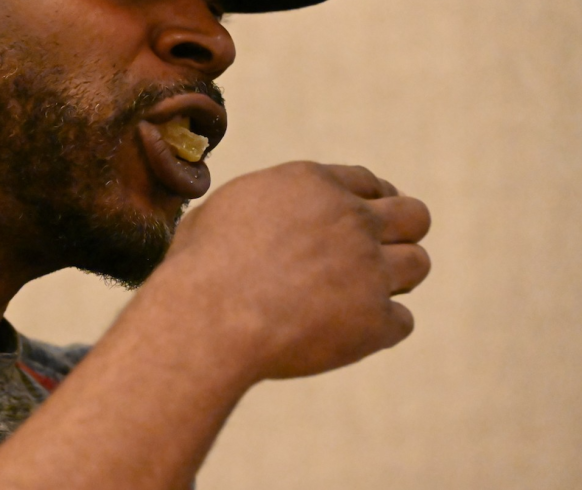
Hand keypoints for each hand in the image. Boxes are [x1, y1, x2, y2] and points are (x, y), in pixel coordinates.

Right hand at [153, 161, 430, 381]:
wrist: (208, 318)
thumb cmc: (200, 267)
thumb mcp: (224, 210)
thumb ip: (262, 205)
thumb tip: (260, 213)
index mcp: (315, 186)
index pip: (371, 184)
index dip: (372, 205)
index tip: (367, 223)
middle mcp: (352, 220)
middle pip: (415, 216)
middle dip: (400, 234)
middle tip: (376, 258)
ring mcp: (369, 270)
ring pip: (418, 265)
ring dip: (396, 281)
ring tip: (360, 299)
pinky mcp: (375, 321)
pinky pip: (402, 322)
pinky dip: (379, 329)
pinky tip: (348, 335)